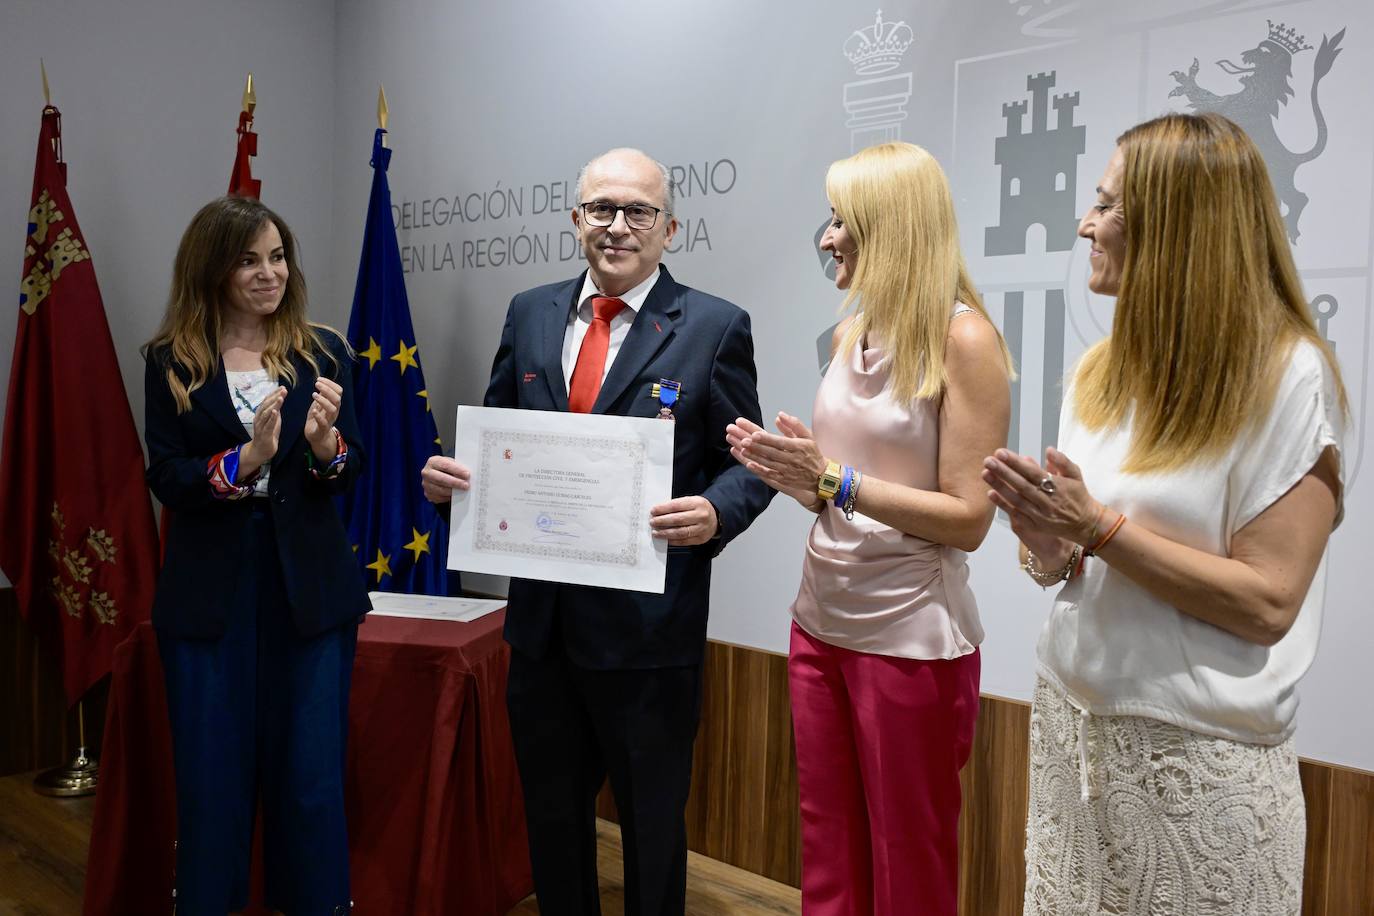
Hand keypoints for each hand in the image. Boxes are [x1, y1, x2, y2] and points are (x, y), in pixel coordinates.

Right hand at [239, 386, 286, 475]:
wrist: (260, 451)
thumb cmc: (267, 435)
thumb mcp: (273, 421)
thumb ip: (275, 412)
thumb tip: (279, 400)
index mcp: (261, 414)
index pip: (267, 401)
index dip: (274, 394)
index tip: (282, 387)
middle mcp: (259, 418)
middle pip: (266, 405)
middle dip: (275, 397)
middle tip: (283, 390)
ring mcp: (260, 426)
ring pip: (266, 413)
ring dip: (274, 405)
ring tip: (280, 398)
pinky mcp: (264, 434)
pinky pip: (268, 425)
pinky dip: (272, 417)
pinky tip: (276, 411)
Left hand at [305, 378, 342, 460]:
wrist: (317, 437)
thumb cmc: (318, 419)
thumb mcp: (320, 405)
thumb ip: (322, 396)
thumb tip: (322, 383)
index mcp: (334, 404)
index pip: (338, 391)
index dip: (330, 383)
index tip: (319, 379)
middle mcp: (334, 412)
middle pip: (337, 399)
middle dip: (327, 390)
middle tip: (316, 384)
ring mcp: (329, 420)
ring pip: (332, 409)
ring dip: (323, 401)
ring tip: (313, 395)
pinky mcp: (322, 429)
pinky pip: (323, 422)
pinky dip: (319, 416)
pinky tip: (314, 410)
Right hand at [421, 455, 471, 504]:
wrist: (437, 476)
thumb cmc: (447, 469)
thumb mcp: (451, 463)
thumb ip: (457, 467)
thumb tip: (467, 474)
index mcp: (433, 462)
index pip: (445, 465)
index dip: (457, 470)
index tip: (467, 474)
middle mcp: (427, 473)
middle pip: (441, 479)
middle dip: (455, 482)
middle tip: (466, 485)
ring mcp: (426, 484)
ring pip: (440, 490)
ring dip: (453, 491)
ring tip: (463, 490)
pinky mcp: (428, 494)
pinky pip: (440, 498)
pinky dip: (449, 497)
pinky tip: (456, 495)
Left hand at [649, 496, 718, 546]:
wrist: (717, 517)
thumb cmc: (699, 508)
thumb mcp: (691, 501)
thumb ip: (677, 506)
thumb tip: (659, 512)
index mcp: (697, 503)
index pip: (677, 506)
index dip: (663, 509)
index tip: (653, 511)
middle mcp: (701, 516)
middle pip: (678, 520)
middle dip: (662, 521)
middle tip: (652, 522)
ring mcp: (702, 528)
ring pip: (680, 532)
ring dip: (666, 533)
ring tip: (656, 532)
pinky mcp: (701, 539)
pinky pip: (685, 541)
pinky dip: (674, 541)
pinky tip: (666, 539)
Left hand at [726, 412, 826, 509]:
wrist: (821, 477)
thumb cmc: (812, 453)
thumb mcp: (808, 436)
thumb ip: (794, 424)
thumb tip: (780, 415)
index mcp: (798, 447)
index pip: (780, 442)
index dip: (766, 439)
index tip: (754, 434)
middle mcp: (793, 459)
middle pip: (772, 453)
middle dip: (757, 447)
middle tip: (744, 441)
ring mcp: (787, 471)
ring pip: (768, 463)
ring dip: (754, 457)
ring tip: (742, 449)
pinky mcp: (784, 479)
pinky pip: (769, 475)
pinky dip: (759, 470)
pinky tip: (749, 465)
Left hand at [981, 447, 1101, 546]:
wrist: (1086, 524)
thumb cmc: (1078, 496)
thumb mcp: (1076, 475)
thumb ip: (1062, 462)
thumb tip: (1048, 449)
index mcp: (1057, 486)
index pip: (1032, 472)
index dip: (1016, 463)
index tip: (1000, 453)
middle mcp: (1047, 501)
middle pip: (1021, 485)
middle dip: (1003, 472)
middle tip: (988, 460)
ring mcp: (1039, 514)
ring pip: (1016, 499)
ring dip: (1000, 486)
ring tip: (985, 474)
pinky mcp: (1035, 525)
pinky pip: (1016, 514)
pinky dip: (1003, 505)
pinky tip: (990, 493)